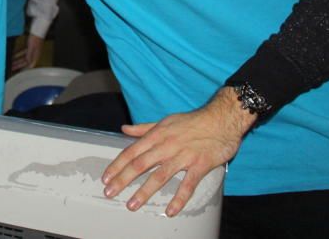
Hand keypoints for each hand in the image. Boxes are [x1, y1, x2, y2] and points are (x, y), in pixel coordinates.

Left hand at [11, 34, 43, 71]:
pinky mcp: (28, 47)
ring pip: (23, 58)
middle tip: (12, 68)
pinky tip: (13, 56)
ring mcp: (31, 51)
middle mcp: (33, 54)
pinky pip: (22, 53)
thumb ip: (29, 55)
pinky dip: (18, 55)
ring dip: (17, 60)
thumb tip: (28, 63)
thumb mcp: (32, 47)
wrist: (37, 30)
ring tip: (11, 64)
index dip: (25, 69)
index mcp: (35, 56)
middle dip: (19, 65)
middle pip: (25, 62)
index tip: (19, 73)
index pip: (30, 65)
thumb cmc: (36, 38)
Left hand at [101, 87, 253, 216]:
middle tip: (110, 192)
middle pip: (140, 165)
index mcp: (157, 135)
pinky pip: (188, 184)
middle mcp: (167, 145)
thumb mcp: (165, 121)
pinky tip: (170, 210)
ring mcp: (183, 156)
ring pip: (160, 176)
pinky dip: (179, 199)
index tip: (106, 178)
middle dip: (123, 180)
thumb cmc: (193, 121)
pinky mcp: (200, 165)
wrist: (222, 118)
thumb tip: (125, 129)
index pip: (131, 152)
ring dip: (144, 192)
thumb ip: (144, 128)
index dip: (117, 165)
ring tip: (132, 205)